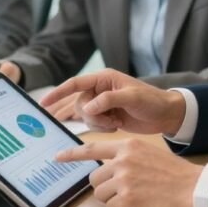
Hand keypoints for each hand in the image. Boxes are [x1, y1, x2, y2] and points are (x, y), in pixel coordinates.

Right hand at [41, 69, 186, 134]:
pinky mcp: (105, 116)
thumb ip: (108, 100)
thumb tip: (87, 108)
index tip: (42, 103)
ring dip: (97, 123)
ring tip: (116, 123)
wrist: (165, 115)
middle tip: (110, 120)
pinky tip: (115, 126)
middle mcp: (99, 89)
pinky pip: (92, 124)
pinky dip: (101, 128)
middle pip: (78, 104)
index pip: (74, 84)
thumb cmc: (152, 101)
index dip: (57, 92)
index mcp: (103, 78)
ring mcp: (102, 103)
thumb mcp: (132, 97)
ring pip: (84, 116)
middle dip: (91, 116)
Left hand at [57, 139, 200, 206]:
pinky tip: (137, 206)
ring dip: (113, 199)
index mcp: (128, 146)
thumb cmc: (174, 173)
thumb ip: (127, 156)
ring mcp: (124, 178)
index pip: (92, 148)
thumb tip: (109, 167)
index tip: (58, 157)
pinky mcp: (128, 198)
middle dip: (104, 187)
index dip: (72, 154)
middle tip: (122, 191)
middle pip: (94, 177)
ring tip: (133, 197)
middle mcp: (123, 159)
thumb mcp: (148, 153)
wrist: (192, 187)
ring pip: (100, 194)